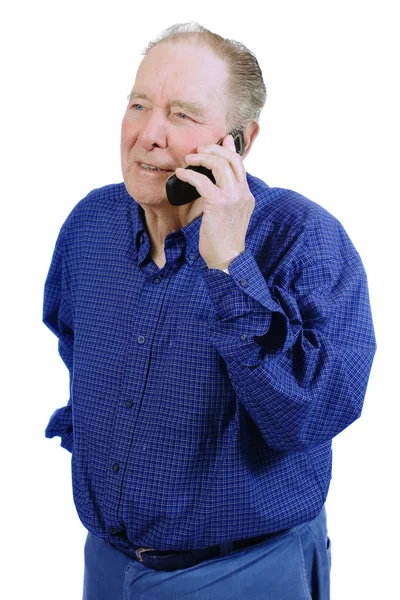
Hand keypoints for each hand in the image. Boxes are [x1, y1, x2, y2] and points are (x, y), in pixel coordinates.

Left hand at [175, 135, 254, 269]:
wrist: (227, 258)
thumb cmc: (224, 240)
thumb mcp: (230, 215)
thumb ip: (226, 197)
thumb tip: (214, 184)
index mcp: (247, 195)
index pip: (240, 164)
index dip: (230, 149)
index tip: (222, 140)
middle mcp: (243, 193)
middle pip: (231, 158)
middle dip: (214, 149)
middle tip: (198, 150)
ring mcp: (232, 197)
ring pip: (219, 164)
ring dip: (201, 158)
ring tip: (188, 159)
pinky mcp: (218, 203)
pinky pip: (202, 181)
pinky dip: (189, 174)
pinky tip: (180, 174)